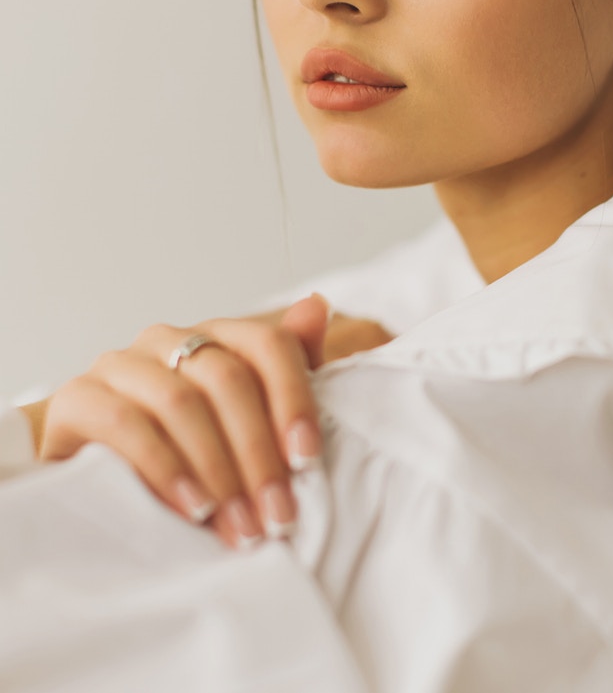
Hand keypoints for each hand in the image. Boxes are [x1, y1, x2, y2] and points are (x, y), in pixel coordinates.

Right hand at [30, 296, 392, 548]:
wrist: (99, 491)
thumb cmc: (189, 455)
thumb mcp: (250, 419)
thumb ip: (290, 365)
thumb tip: (316, 305)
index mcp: (214, 336)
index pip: (268, 345)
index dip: (294, 399)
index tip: (308, 459)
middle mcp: (166, 339)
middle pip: (228, 377)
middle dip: (259, 453)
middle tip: (277, 515)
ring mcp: (118, 364)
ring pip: (182, 402)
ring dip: (219, 471)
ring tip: (241, 526)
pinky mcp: (77, 399)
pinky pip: (127, 425)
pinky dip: (167, 470)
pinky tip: (193, 509)